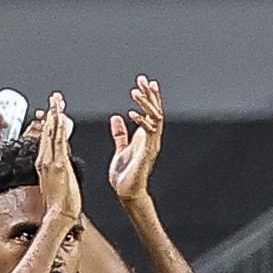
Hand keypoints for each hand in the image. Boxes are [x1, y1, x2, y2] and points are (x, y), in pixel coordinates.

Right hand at [32, 95, 82, 233]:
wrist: (59, 216)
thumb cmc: (60, 205)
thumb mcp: (58, 183)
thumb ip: (58, 170)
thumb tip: (61, 164)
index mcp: (45, 164)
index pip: (47, 138)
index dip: (50, 122)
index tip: (53, 110)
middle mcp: (45, 161)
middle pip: (48, 132)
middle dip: (52, 113)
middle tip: (55, 98)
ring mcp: (50, 162)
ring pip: (52, 134)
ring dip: (54, 116)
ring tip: (57, 101)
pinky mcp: (58, 165)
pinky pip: (58, 142)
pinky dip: (58, 129)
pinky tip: (60, 118)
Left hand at [104, 75, 165, 208]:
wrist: (126, 192)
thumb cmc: (125, 173)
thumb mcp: (120, 148)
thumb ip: (120, 133)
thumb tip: (116, 118)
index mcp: (146, 136)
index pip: (151, 111)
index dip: (148, 96)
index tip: (143, 82)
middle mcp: (151, 139)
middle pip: (156, 111)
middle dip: (150, 95)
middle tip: (143, 79)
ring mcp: (151, 145)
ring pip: (155, 119)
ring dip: (146, 104)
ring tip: (137, 92)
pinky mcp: (146, 153)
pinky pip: (148, 134)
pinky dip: (141, 123)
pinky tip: (131, 113)